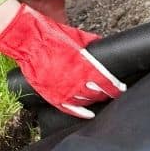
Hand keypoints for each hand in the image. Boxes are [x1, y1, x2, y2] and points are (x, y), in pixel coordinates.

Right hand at [0, 4, 125, 118]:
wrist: (29, 42)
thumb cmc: (52, 36)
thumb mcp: (77, 37)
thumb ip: (91, 45)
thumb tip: (102, 47)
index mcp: (84, 65)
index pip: (106, 81)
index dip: (115, 87)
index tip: (120, 88)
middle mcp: (76, 80)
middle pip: (97, 93)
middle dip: (106, 93)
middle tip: (111, 93)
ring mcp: (63, 90)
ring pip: (85, 101)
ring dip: (94, 100)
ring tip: (99, 98)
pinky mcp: (52, 95)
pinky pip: (70, 109)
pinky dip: (81, 112)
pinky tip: (88, 114)